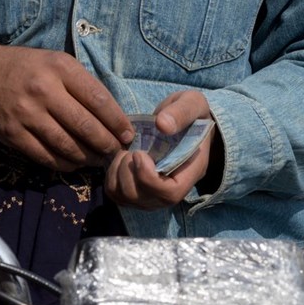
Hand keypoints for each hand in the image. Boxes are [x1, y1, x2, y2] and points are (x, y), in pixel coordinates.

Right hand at [0, 45, 133, 170]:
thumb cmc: (26, 67)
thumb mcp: (56, 61)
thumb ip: (81, 83)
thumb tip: (112, 114)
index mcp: (60, 67)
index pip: (98, 99)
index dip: (117, 121)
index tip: (127, 134)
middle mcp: (44, 90)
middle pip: (85, 126)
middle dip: (107, 143)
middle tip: (117, 152)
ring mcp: (26, 114)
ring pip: (67, 145)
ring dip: (88, 157)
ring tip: (99, 159)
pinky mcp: (13, 134)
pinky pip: (45, 156)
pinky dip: (64, 163)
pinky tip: (75, 162)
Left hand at [105, 90, 216, 209]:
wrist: (185, 125)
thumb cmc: (190, 115)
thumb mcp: (192, 104)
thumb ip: (181, 112)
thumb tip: (162, 124)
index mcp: (190, 172)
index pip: (170, 193)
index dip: (149, 178)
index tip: (139, 153)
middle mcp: (172, 189)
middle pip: (145, 200)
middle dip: (129, 174)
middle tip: (130, 150)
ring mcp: (154, 193)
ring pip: (128, 200)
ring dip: (118, 175)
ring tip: (125, 153)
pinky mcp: (139, 191)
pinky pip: (118, 195)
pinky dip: (111, 178)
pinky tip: (119, 159)